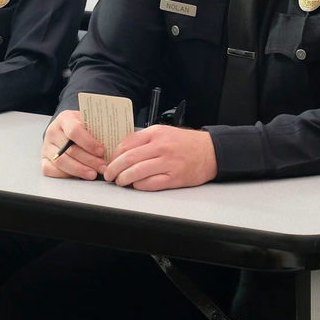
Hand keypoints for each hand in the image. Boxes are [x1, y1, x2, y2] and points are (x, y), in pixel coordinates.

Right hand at [40, 110, 105, 180]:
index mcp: (65, 118)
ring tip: (93, 174)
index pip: (75, 131)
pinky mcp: (44, 159)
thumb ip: (100, 128)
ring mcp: (46, 146)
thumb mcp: (90, 122)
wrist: (66, 129)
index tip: (102, 151)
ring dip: (80, 170)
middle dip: (89, 160)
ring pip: (62, 161)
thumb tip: (118, 138)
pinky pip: (52, 170)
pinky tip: (79, 175)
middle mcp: (53, 131)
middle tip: (103, 167)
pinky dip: (66, 174)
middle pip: (70, 149)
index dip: (89, 142)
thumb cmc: (82, 127)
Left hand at [103, 125, 217, 190]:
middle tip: (108, 174)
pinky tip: (136, 185)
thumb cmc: (185, 142)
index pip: (127, 143)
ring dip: (124, 179)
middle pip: (129, 159)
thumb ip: (144, 140)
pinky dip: (139, 186)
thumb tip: (122, 151)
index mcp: (155, 133)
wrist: (210, 151)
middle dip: (114, 168)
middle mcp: (161, 147)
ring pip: (137, 172)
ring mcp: (168, 163)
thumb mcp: (164, 132)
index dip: (114, 155)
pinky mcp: (175, 178)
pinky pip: (151, 184)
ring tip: (120, 181)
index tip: (109, 161)